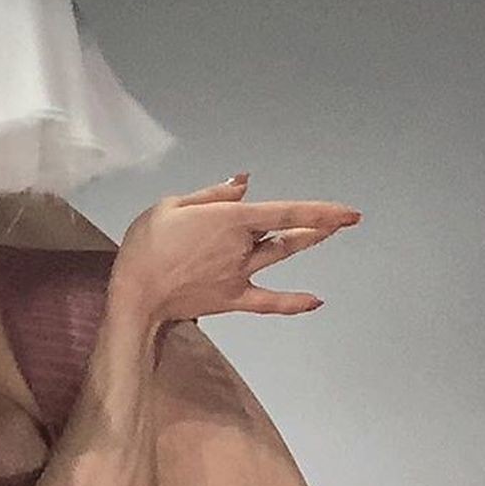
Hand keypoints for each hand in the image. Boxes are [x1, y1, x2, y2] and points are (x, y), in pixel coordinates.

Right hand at [113, 172, 359, 325]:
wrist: (136, 293)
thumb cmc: (147, 245)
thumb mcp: (172, 205)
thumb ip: (213, 194)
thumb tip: (244, 183)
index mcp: (230, 219)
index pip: (286, 213)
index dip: (320, 211)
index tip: (348, 212)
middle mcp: (242, 246)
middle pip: (285, 233)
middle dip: (317, 225)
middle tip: (344, 220)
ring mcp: (240, 274)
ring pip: (280, 255)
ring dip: (305, 244)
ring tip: (327, 235)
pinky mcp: (233, 299)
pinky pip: (270, 302)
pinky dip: (294, 303)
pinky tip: (316, 301)